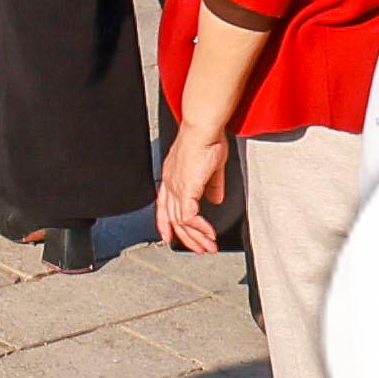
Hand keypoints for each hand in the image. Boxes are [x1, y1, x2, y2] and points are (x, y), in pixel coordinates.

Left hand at [153, 128, 231, 253]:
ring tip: (209, 247)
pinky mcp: (185, 189)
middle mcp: (169, 182)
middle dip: (187, 237)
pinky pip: (188, 217)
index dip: (165, 223)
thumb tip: (215, 199)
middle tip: (200, 249)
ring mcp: (175, 186)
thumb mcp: (211, 167)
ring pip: (180, 221)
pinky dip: (200, 228)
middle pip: (172, 218)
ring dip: (196, 237)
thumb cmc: (207, 139)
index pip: (163, 205)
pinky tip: (209, 233)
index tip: (168, 237)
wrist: (203, 128)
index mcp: (172, 175)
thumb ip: (212, 185)